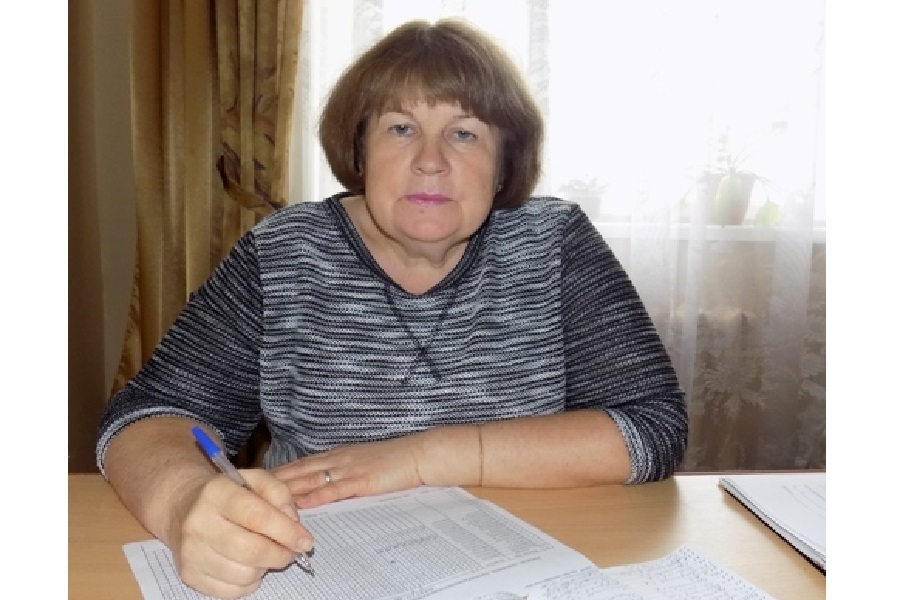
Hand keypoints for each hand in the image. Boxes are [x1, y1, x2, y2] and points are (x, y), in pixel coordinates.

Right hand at [165, 469, 314, 598]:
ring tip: (264, 553)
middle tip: (290, 551)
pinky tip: (248, 565)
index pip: (258, 517)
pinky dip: (249, 582)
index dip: (287, 532)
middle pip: (251, 551)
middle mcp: (198, 523)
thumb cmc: (228, 493)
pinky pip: (231, 591)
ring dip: (265, 568)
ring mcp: (191, 552)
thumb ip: (279, 494)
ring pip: (244, 575)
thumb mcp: (254, 479)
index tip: (306, 541)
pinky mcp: (189, 575)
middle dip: (280, 555)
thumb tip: (293, 525)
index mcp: (216, 492)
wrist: (182, 507)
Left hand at [270, 436, 424, 508]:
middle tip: (248, 489)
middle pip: (298, 470)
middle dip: (272, 481)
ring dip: (287, 491)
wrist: (419, 454)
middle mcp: (337, 459)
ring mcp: (348, 469)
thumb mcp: (362, 462)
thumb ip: (341, 471)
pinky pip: (334, 490)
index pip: (300, 463)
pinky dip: (315, 497)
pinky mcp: (361, 481)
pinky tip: (301, 504)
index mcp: (337, 455)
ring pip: (310, 480)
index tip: (255, 478)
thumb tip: (321, 484)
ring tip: (263, 499)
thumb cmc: (394, 460)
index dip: (277, 472)